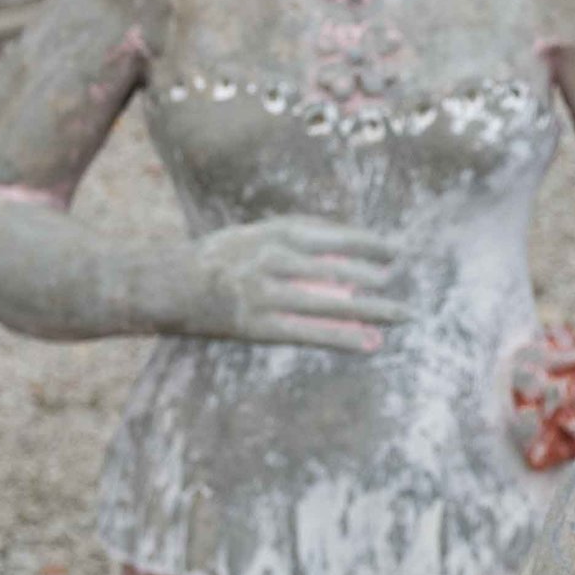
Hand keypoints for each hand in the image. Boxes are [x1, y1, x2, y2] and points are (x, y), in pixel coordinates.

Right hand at [178, 217, 400, 353]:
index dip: (370, 244)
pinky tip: (369, 343)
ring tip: (402, 315)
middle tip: (408, 288)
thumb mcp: (255, 233)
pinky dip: (343, 337)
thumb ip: (296, 238)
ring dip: (372, 309)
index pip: (336, 235)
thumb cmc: (217, 257)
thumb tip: (348, 254)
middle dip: (377, 279)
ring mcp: (266, 294)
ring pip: (331, 302)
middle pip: (340, 269)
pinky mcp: (258, 325)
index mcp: (275, 232)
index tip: (396, 251)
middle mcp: (274, 259)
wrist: (166, 284)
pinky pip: (310, 333)